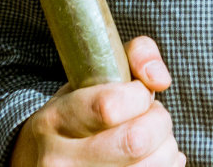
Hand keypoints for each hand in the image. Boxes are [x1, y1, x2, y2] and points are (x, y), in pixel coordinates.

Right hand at [10, 36, 183, 166]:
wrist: (44, 160)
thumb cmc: (80, 114)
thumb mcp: (90, 78)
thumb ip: (134, 56)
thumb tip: (159, 79)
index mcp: (54, 121)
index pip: (108, 107)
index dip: (140, 96)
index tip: (141, 94)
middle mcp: (60, 161)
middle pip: (135, 142)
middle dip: (159, 122)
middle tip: (153, 117)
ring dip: (166, 148)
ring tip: (153, 139)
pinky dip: (168, 166)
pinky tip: (153, 158)